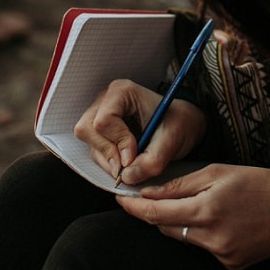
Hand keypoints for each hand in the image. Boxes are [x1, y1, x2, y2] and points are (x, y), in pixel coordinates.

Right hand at [72, 78, 207, 185]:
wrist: (182, 126)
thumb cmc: (179, 124)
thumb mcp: (172, 140)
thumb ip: (152, 160)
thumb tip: (127, 177)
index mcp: (122, 92)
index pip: (103, 120)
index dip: (117, 141)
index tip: (134, 155)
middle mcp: (105, 101)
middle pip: (86, 130)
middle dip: (108, 152)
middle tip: (130, 165)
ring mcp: (99, 117)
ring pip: (90, 144)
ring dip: (110, 161)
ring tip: (136, 163)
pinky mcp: (100, 134)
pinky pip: (95, 153)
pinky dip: (110, 163)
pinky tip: (130, 162)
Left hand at [118, 164, 269, 269]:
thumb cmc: (262, 185)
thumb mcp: (221, 173)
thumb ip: (183, 184)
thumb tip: (150, 193)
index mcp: (207, 209)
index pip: (156, 213)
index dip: (134, 208)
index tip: (121, 199)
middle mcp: (211, 236)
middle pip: (167, 228)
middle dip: (161, 213)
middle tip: (168, 196)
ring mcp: (221, 254)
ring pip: (185, 239)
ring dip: (186, 224)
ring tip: (210, 207)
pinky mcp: (230, 265)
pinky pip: (206, 249)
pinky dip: (208, 236)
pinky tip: (228, 224)